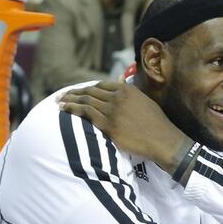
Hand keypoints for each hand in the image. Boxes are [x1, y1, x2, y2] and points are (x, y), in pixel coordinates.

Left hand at [58, 82, 193, 174]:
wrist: (163, 140)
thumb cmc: (157, 124)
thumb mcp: (145, 102)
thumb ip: (130, 94)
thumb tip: (120, 83)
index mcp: (127, 90)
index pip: (101, 85)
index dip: (88, 88)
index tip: (80, 91)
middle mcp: (118, 97)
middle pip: (90, 91)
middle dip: (75, 92)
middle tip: (63, 95)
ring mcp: (112, 110)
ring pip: (85, 100)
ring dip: (70, 100)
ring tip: (60, 101)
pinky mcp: (108, 124)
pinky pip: (86, 113)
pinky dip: (72, 109)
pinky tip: (64, 109)